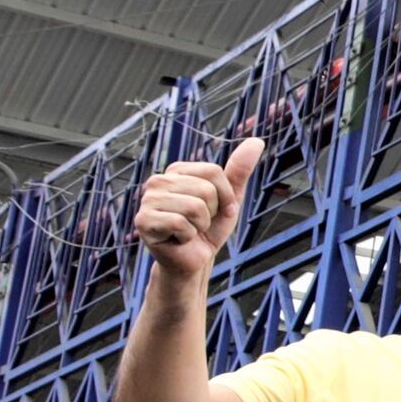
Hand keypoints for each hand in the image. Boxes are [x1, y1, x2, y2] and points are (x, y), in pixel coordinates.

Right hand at [136, 134, 262, 276]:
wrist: (194, 260)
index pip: (213, 171)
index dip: (225, 196)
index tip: (218, 210)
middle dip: (212, 212)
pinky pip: (180, 223)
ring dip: (200, 225)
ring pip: (195, 207)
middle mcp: (158, 181)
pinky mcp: (144, 220)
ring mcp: (148, 200)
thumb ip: (239, 171)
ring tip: (189, 230)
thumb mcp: (229, 198)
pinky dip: (187, 236)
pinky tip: (178, 239)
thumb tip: (257, 141)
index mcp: (177, 171)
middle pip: (205, 189)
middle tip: (200, 223)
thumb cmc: (209, 228)